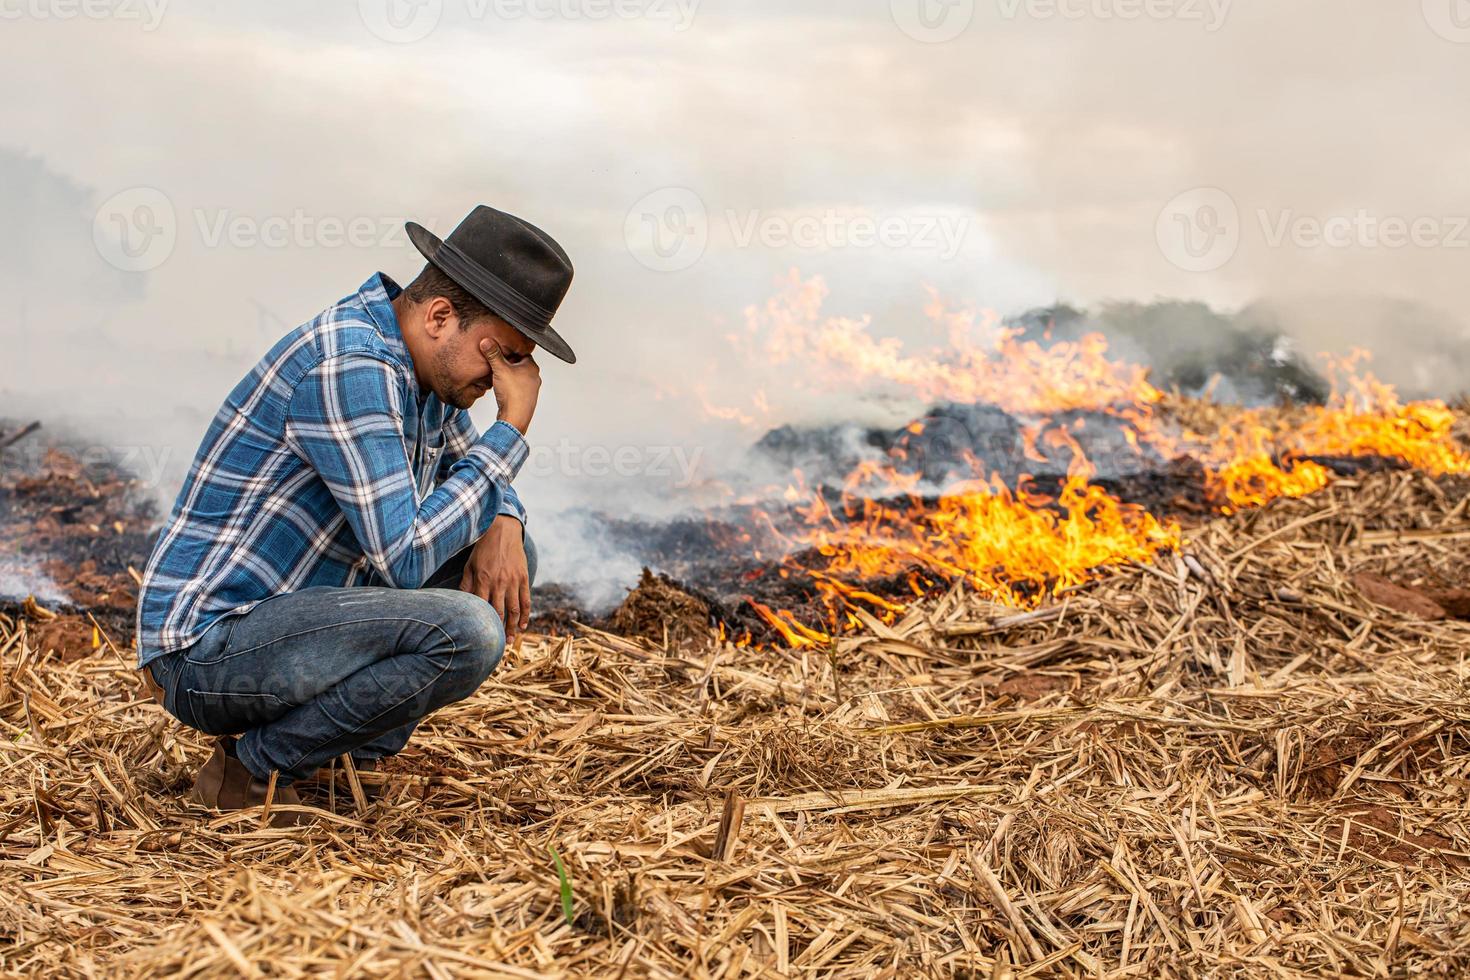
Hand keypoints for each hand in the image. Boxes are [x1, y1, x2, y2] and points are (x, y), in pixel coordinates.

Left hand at [459, 514, 530, 638]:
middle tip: (498, 644)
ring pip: (515, 609)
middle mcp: (498, 582)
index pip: (482, 608)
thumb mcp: (469, 566)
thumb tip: (462, 603)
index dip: (483, 623)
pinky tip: (523, 625)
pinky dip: (526, 614)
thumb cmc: (482, 549)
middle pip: (499, 613)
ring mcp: (513, 580)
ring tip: (511, 639)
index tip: (481, 636)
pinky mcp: (523, 577)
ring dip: (513, 627)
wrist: (502, 530)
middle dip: (499, 631)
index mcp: (483, 580)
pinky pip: (526, 600)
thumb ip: (466, 585)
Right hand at [480, 340, 540, 435]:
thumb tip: (487, 341)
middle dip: (508, 363)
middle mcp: (535, 377)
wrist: (515, 418)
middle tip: (497, 362)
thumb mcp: (500, 369)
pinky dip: (509, 386)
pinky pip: (517, 387)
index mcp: (532, 367)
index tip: (501, 351)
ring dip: (509, 375)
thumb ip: (493, 354)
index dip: (510, 351)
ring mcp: (531, 389)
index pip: (522, 353)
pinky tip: (501, 388)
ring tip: (498, 375)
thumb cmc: (512, 394)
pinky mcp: (526, 398)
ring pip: (518, 376)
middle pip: (519, 364)